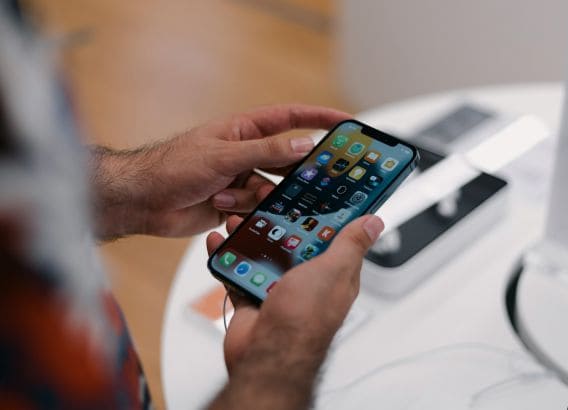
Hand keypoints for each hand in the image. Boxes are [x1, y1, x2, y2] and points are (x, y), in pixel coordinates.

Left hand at [92, 104, 349, 238]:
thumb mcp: (223, 156)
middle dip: (292, 173)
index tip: (346, 123)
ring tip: (230, 197)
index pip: (290, 118)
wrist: (144, 201)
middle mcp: (246, 153)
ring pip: (271, 189)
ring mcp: (240, 179)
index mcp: (244, 130)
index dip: (319, 119)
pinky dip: (243, 211)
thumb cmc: (172, 167)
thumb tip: (302, 144)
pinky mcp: (234, 204)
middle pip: (286, 160)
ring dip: (255, 197)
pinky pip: (256, 208)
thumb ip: (266, 151)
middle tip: (309, 182)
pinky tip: (222, 208)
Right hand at [206, 214, 383, 408]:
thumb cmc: (305, 320)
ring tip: (237, 219)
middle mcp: (308, 281)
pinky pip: (239, 272)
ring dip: (249, 236)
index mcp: (333, 274)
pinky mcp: (254, 299)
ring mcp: (279, 290)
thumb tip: (374, 224)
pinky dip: (228, 257)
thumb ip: (351, 245)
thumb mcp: (334, 271)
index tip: (310, 193)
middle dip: (278, 222)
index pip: (333, 237)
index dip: (323, 215)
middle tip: (265, 201)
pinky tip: (220, 243)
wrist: (268, 357)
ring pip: (264, 254)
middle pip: (293, 242)